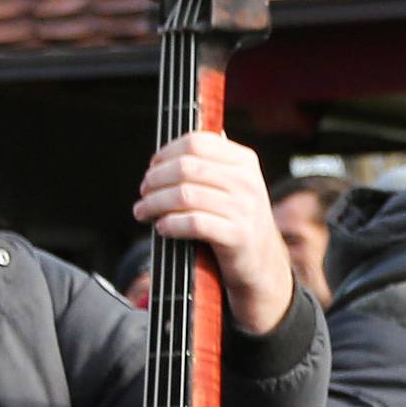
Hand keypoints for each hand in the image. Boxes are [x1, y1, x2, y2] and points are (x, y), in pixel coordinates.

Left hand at [135, 131, 295, 335]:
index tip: (152, 168)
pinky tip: (162, 227)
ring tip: (143, 212)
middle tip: (144, 192)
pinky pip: (193, 223)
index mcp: (244, 161)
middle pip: (186, 167)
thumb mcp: (232, 186)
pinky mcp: (238, 237)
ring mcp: (245, 209)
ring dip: (155, 203)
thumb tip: (165, 154)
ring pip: (185, 195)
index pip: (196, 143)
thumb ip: (209, 165)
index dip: (167, 153)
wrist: (262, 263)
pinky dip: (171, 224)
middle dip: (156, 179)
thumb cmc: (236, 221)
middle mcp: (247, 181)